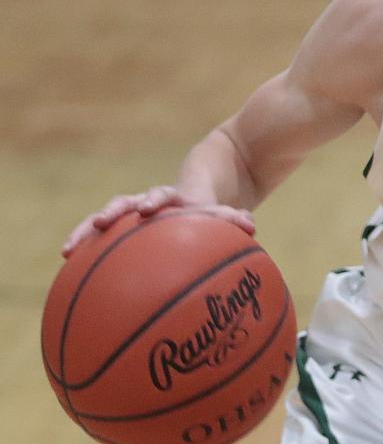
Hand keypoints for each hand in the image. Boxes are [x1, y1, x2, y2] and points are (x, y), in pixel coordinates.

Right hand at [61, 187, 255, 256]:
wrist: (209, 177)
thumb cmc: (216, 204)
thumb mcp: (224, 209)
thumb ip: (234, 218)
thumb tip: (251, 226)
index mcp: (174, 198)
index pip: (164, 195)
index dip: (156, 201)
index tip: (147, 209)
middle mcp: (150, 203)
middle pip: (127, 202)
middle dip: (113, 212)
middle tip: (101, 222)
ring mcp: (134, 212)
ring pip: (106, 219)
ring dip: (89, 229)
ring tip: (69, 249)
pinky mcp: (127, 221)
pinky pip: (104, 236)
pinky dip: (88, 247)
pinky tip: (69, 266)